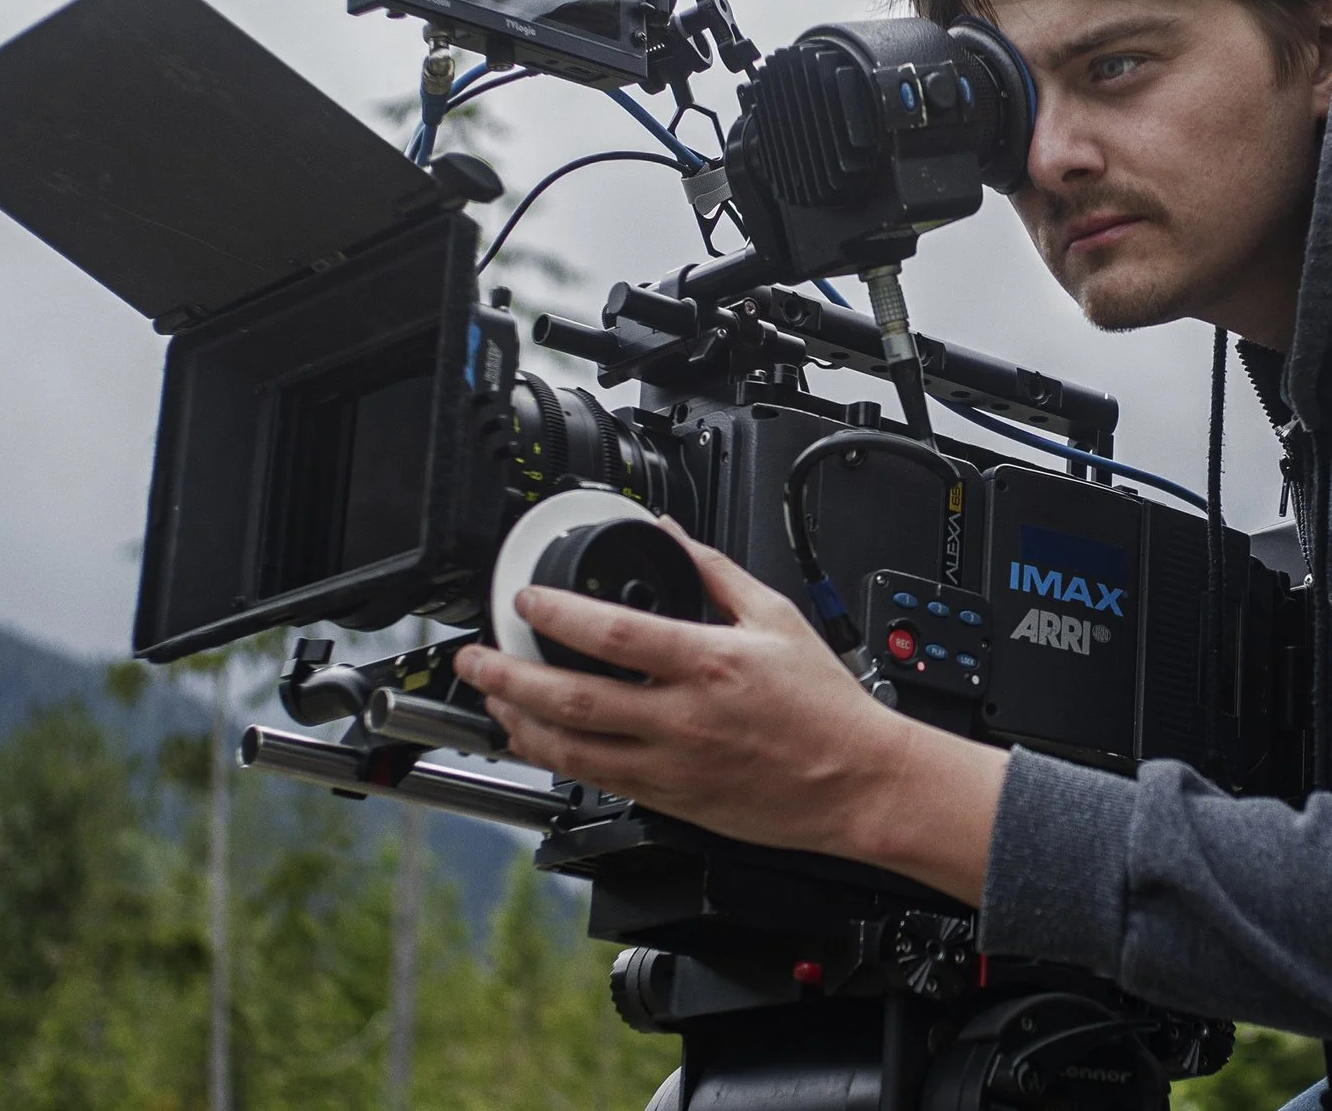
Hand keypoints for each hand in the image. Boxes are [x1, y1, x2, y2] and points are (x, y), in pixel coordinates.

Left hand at [451, 518, 1006, 901]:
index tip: (525, 600)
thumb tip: (673, 532)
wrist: (855, 782)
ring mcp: (671, 765)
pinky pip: (597, 780)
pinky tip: (538, 739)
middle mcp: (682, 718)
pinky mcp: (670, 799)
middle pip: (573, 698)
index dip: (558, 614)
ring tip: (493, 700)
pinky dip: (557, 758)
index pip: (615, 635)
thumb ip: (716, 571)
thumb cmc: (824, 707)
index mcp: (708, 664)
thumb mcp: (777, 618)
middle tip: (476, 659)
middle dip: (510, 677)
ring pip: (572, 750)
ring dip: (521, 723)